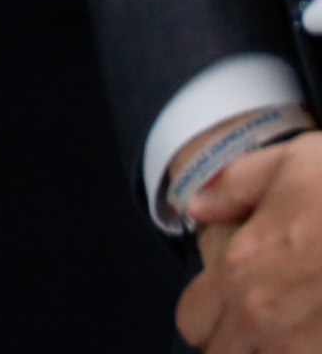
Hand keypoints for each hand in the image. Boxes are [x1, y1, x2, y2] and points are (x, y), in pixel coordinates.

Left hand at [185, 135, 321, 349]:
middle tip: (261, 319)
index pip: (192, 321)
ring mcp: (308, 345)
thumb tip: (198, 206)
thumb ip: (233, 188)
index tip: (223, 302)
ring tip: (296, 324)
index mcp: (239, 271)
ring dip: (278, 348)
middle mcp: (266, 317)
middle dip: (237, 341)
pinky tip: (321, 329)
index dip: (205, 312)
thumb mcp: (287, 165)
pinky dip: (312, 348)